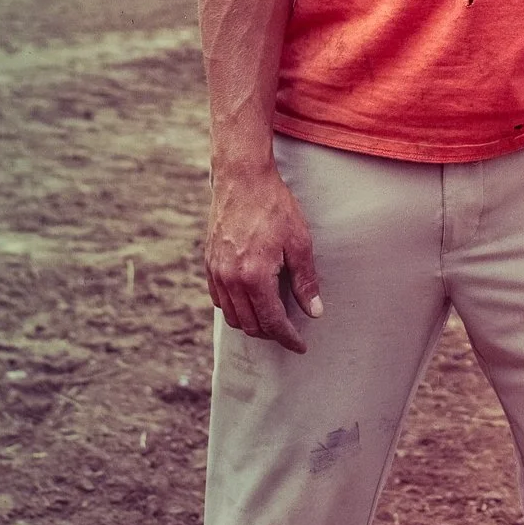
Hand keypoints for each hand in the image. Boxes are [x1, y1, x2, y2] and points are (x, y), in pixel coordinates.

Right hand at [205, 164, 321, 354]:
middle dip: (271, 333)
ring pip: (232, 316)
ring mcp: (216, 272)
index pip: (272, 322)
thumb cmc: (274, 206)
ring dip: (252, 324)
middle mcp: (231, 280)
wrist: (242, 179)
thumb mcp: (299, 242)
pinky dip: (235, 307)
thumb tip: (314, 312)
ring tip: (271, 318)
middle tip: (289, 330)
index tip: (300, 346)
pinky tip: (250, 300)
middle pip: (250, 325)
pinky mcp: (209, 263)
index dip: (288, 338)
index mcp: (255, 276)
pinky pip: (219, 299)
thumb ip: (305, 281)